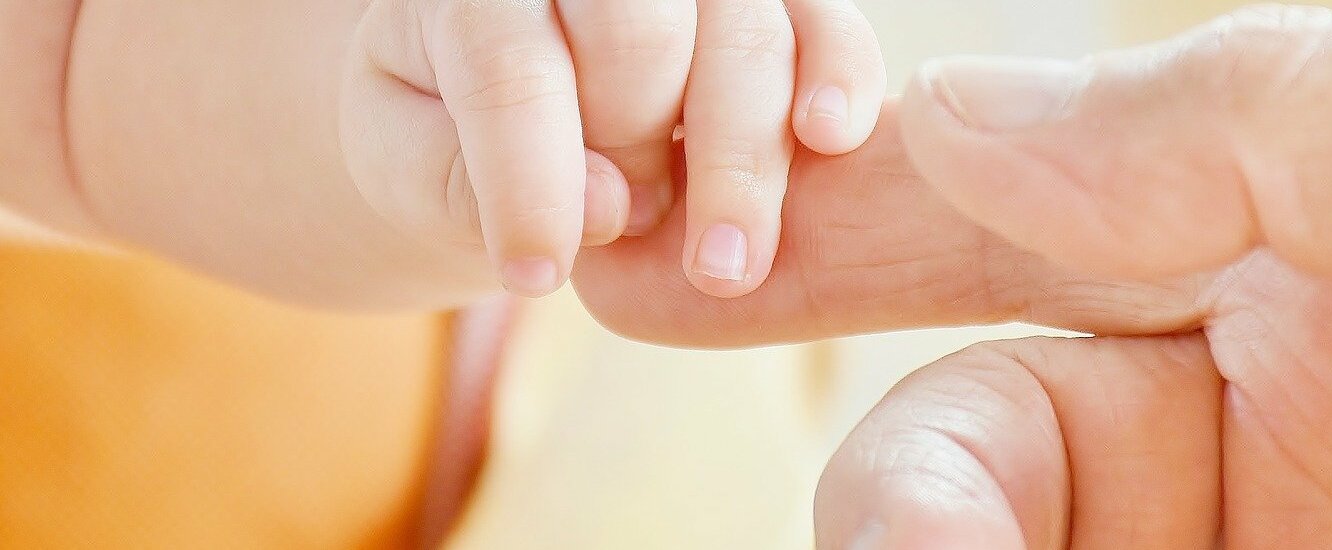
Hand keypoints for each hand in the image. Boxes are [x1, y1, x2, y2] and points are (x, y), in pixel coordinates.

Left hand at [340, 0, 883, 297]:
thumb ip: (472, 189)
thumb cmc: (447, 134)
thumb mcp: (413, 170)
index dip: (528, 181)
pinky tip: (824, 136)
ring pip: (741, 29)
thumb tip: (608, 206)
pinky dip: (837, 72)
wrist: (503, 94)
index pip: (511, 70)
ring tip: (726, 263)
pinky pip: (823, 16)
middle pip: (638, 26)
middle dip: (640, 144)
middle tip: (632, 230)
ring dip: (742, 154)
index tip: (536, 278)